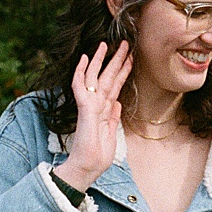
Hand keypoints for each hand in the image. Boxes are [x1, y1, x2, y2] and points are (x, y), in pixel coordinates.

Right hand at [62, 40, 132, 192]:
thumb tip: (118, 103)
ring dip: (101, 61)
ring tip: (105, 44)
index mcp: (105, 111)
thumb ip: (113, 118)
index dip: (123, 72)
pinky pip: (81, 87)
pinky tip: (84, 59)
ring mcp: (89, 106)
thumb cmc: (97, 156)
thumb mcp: (111, 135)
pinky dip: (81, 73)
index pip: (115, 87)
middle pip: (107, 78)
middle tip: (124, 43)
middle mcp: (97, 106)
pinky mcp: (84, 109)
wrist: (87, 168)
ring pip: (95, 78)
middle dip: (116, 60)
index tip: (130, 58)